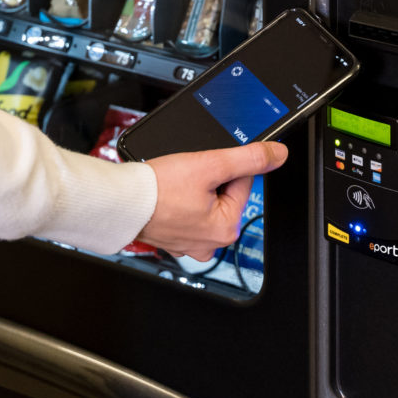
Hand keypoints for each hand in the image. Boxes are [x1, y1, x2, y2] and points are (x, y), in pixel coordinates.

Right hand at [138, 141, 287, 260]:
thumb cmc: (157, 190)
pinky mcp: (172, 238)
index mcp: (226, 229)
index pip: (241, 181)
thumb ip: (248, 158)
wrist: (119, 202)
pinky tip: (166, 196)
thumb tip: (278, 154)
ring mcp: (190, 243)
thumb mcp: (209, 165)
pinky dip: (178, 201)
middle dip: (207, 179)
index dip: (222, 166)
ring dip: (192, 189)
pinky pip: (185, 212)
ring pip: (203, 201)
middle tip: (185, 177)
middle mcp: (210, 243)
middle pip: (223, 193)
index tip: (203, 166)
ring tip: (173, 187)